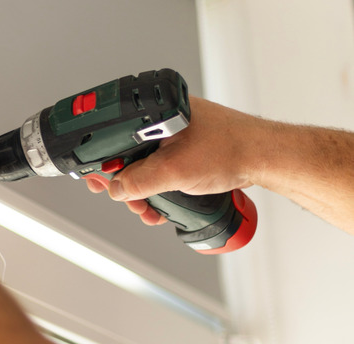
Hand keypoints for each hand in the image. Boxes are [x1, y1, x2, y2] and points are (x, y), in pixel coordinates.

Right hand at [88, 97, 260, 224]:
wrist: (265, 158)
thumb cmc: (231, 150)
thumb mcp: (174, 171)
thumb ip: (139, 181)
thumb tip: (116, 189)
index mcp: (157, 112)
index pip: (114, 136)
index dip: (104, 163)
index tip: (99, 182)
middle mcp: (164, 119)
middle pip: (128, 155)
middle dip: (127, 185)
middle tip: (130, 201)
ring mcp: (176, 134)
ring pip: (145, 165)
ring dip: (144, 191)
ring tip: (150, 209)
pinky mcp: (187, 147)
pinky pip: (162, 167)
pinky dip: (159, 186)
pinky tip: (163, 202)